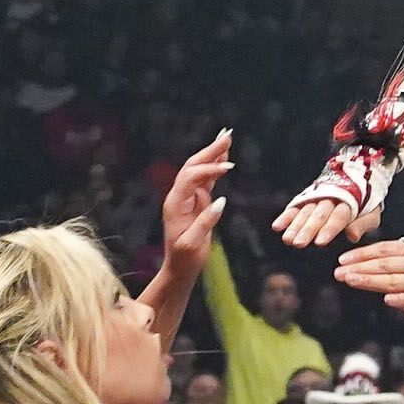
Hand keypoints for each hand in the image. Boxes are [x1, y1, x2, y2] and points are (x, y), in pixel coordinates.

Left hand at [160, 129, 230, 283]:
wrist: (180, 268)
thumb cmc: (185, 258)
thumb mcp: (193, 244)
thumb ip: (206, 222)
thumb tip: (221, 201)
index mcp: (175, 204)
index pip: (191, 178)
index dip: (209, 170)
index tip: (229, 168)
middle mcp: (179, 196)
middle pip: (193, 166)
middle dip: (210, 150)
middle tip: (227, 134)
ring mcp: (188, 198)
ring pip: (200, 169)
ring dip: (213, 154)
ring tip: (227, 137)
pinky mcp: (197, 202)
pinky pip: (206, 180)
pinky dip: (215, 167)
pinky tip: (224, 157)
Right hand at [276, 182, 369, 248]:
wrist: (357, 180)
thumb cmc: (366, 206)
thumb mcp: (372, 215)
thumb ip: (362, 225)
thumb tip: (352, 236)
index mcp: (349, 203)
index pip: (338, 217)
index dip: (328, 229)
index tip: (320, 242)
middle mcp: (331, 199)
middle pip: (318, 215)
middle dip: (308, 229)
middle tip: (299, 243)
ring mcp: (317, 197)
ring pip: (305, 212)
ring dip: (295, 225)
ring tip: (287, 239)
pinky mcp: (307, 198)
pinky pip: (295, 207)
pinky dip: (286, 216)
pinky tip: (277, 226)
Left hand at [333, 240, 403, 304]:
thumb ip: (394, 260)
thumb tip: (364, 266)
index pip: (382, 250)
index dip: (361, 254)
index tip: (342, 260)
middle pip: (383, 264)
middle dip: (359, 268)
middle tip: (339, 273)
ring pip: (393, 280)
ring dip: (371, 281)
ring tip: (352, 281)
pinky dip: (401, 299)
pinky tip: (387, 300)